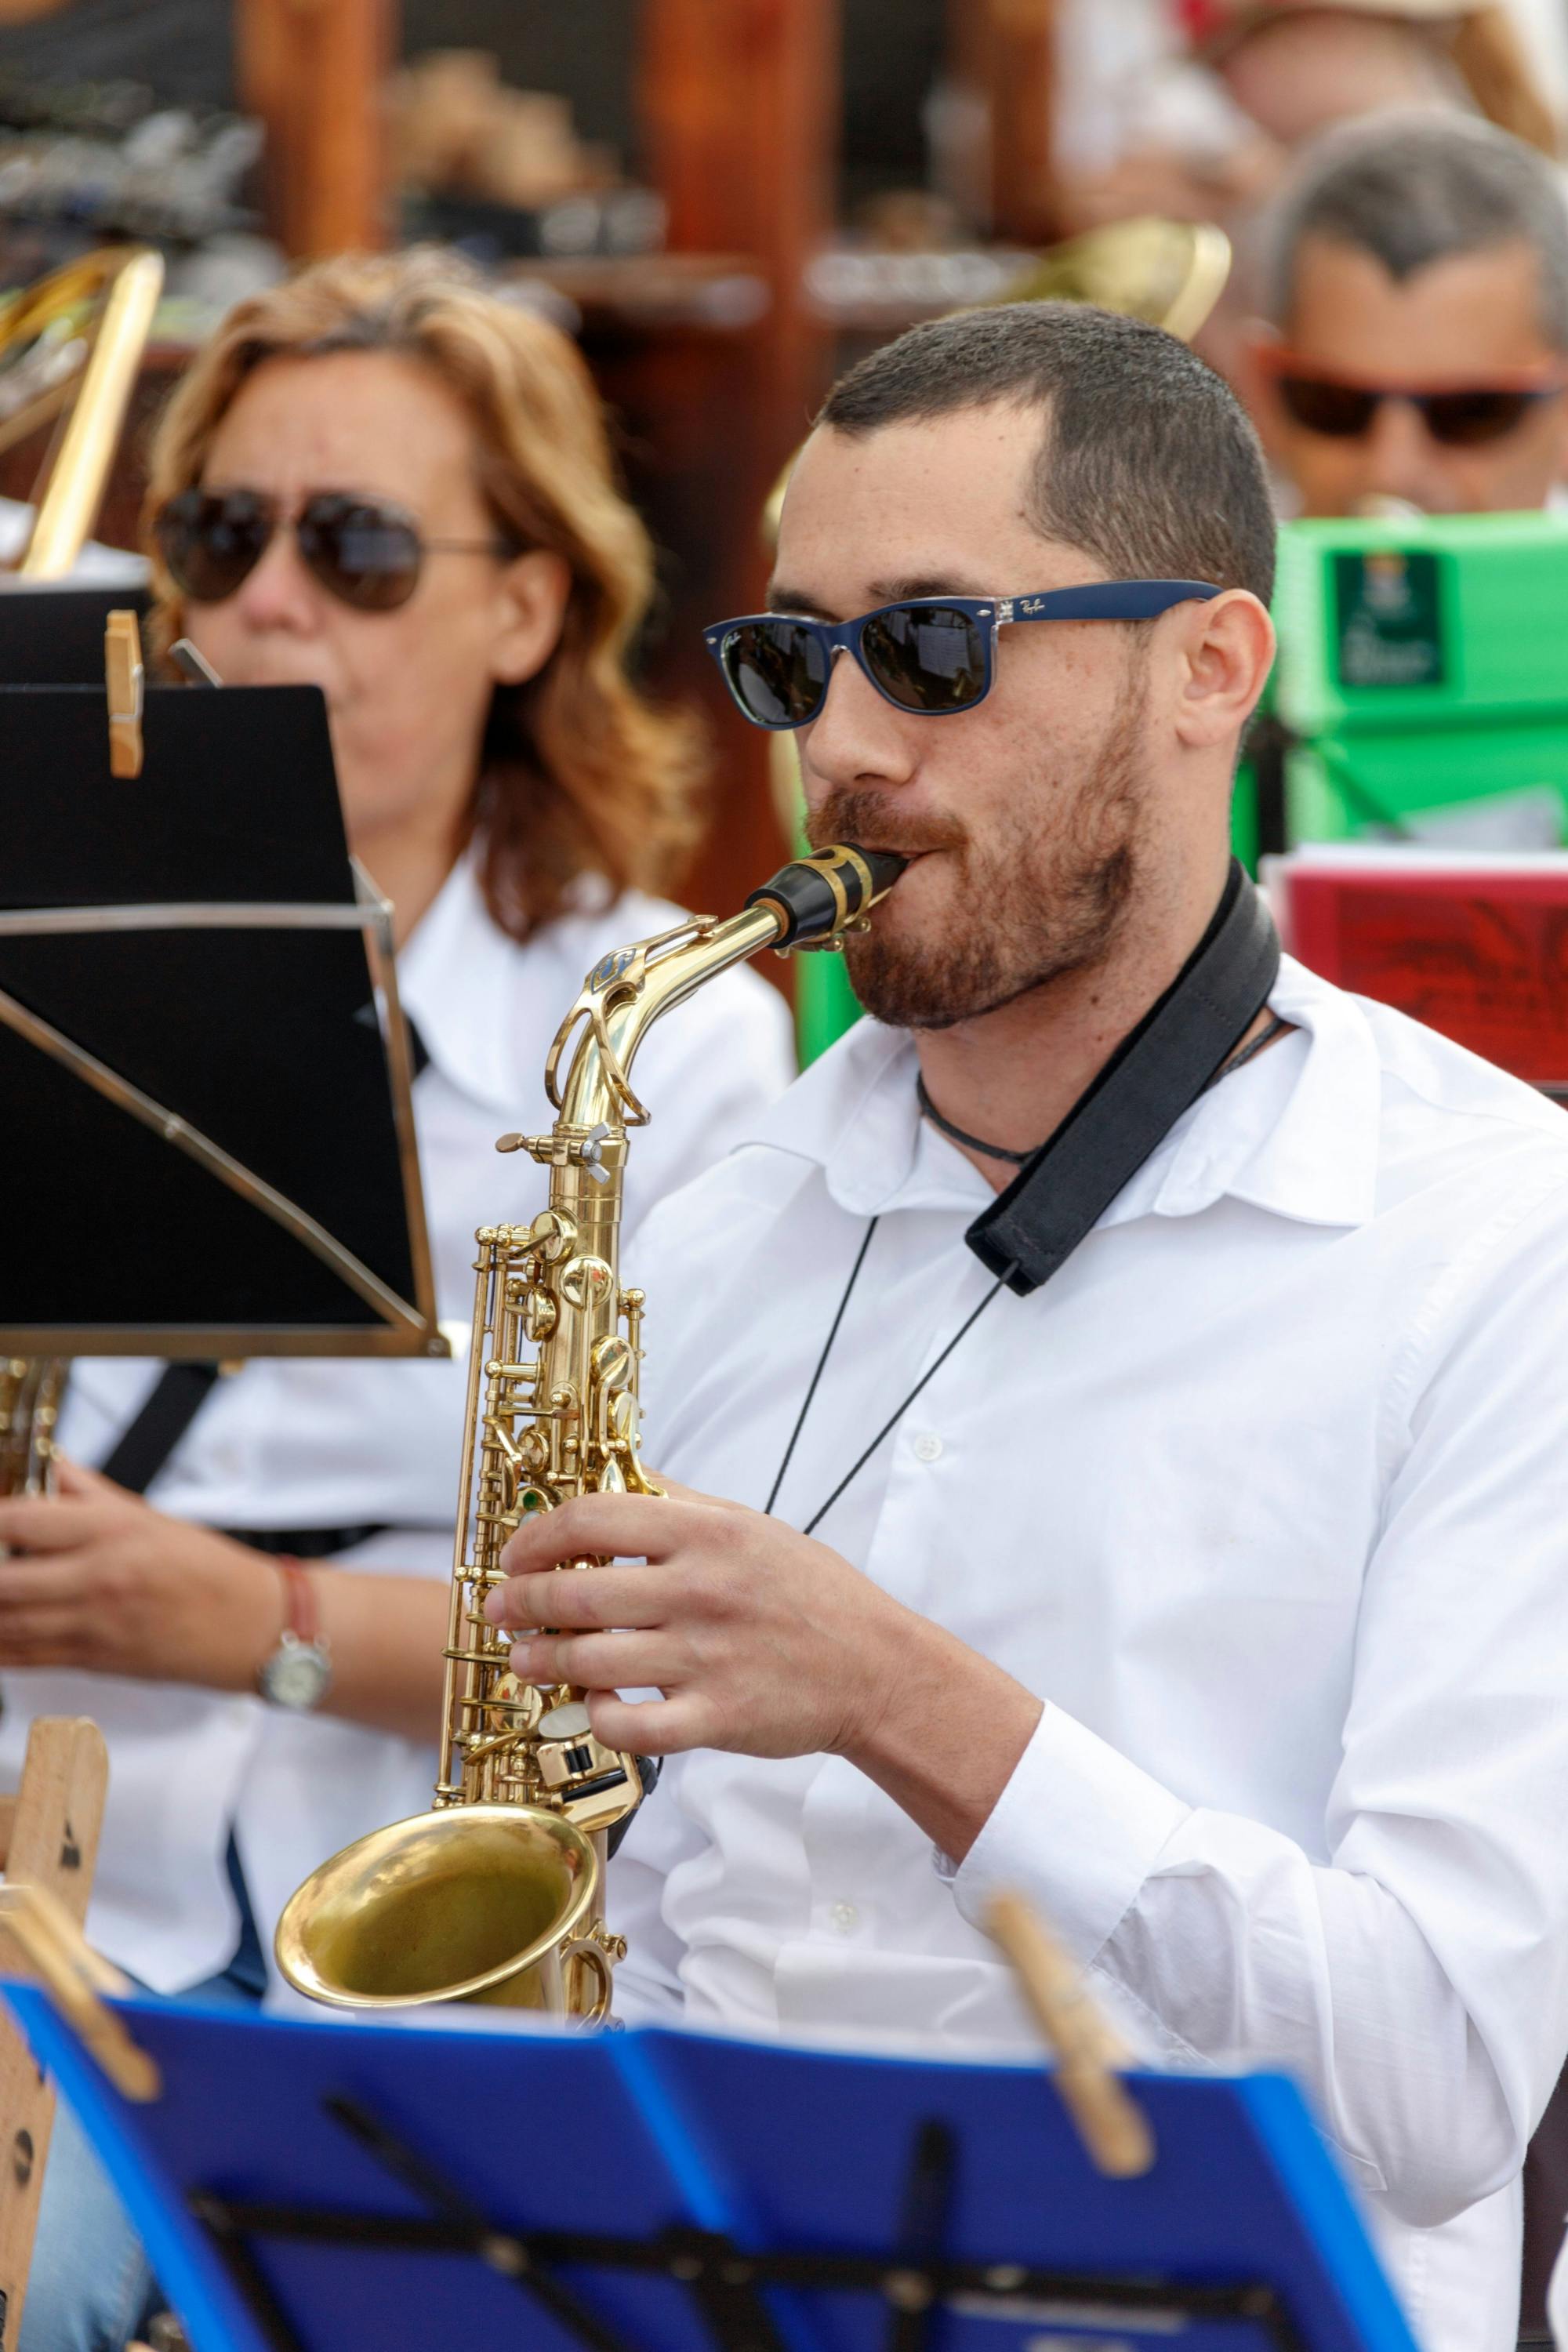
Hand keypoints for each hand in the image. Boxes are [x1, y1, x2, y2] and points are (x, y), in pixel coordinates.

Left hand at [0, 1460, 282, 1685]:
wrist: (252, 1626)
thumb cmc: (209, 1570)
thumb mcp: (151, 1517)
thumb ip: (91, 1493)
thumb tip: (50, 1469)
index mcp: (114, 1531)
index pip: (23, 1519)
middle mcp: (99, 1576)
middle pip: (3, 1580)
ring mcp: (94, 1623)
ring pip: (9, 1623)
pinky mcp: (95, 1659)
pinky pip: (28, 1658)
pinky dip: (1, 1649)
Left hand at [487, 1478, 1043, 1864]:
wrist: (877, 1668)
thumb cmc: (812, 1595)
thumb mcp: (751, 1526)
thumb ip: (681, 1504)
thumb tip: (614, 1476)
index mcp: (707, 1533)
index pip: (591, 1519)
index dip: (536, 1538)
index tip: (517, 1555)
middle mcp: (701, 1591)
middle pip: (575, 1593)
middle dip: (520, 1604)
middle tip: (502, 1612)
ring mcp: (707, 1658)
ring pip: (589, 1661)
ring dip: (541, 1662)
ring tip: (526, 1659)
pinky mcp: (716, 1719)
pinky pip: (630, 1725)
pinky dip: (598, 1717)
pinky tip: (592, 1704)